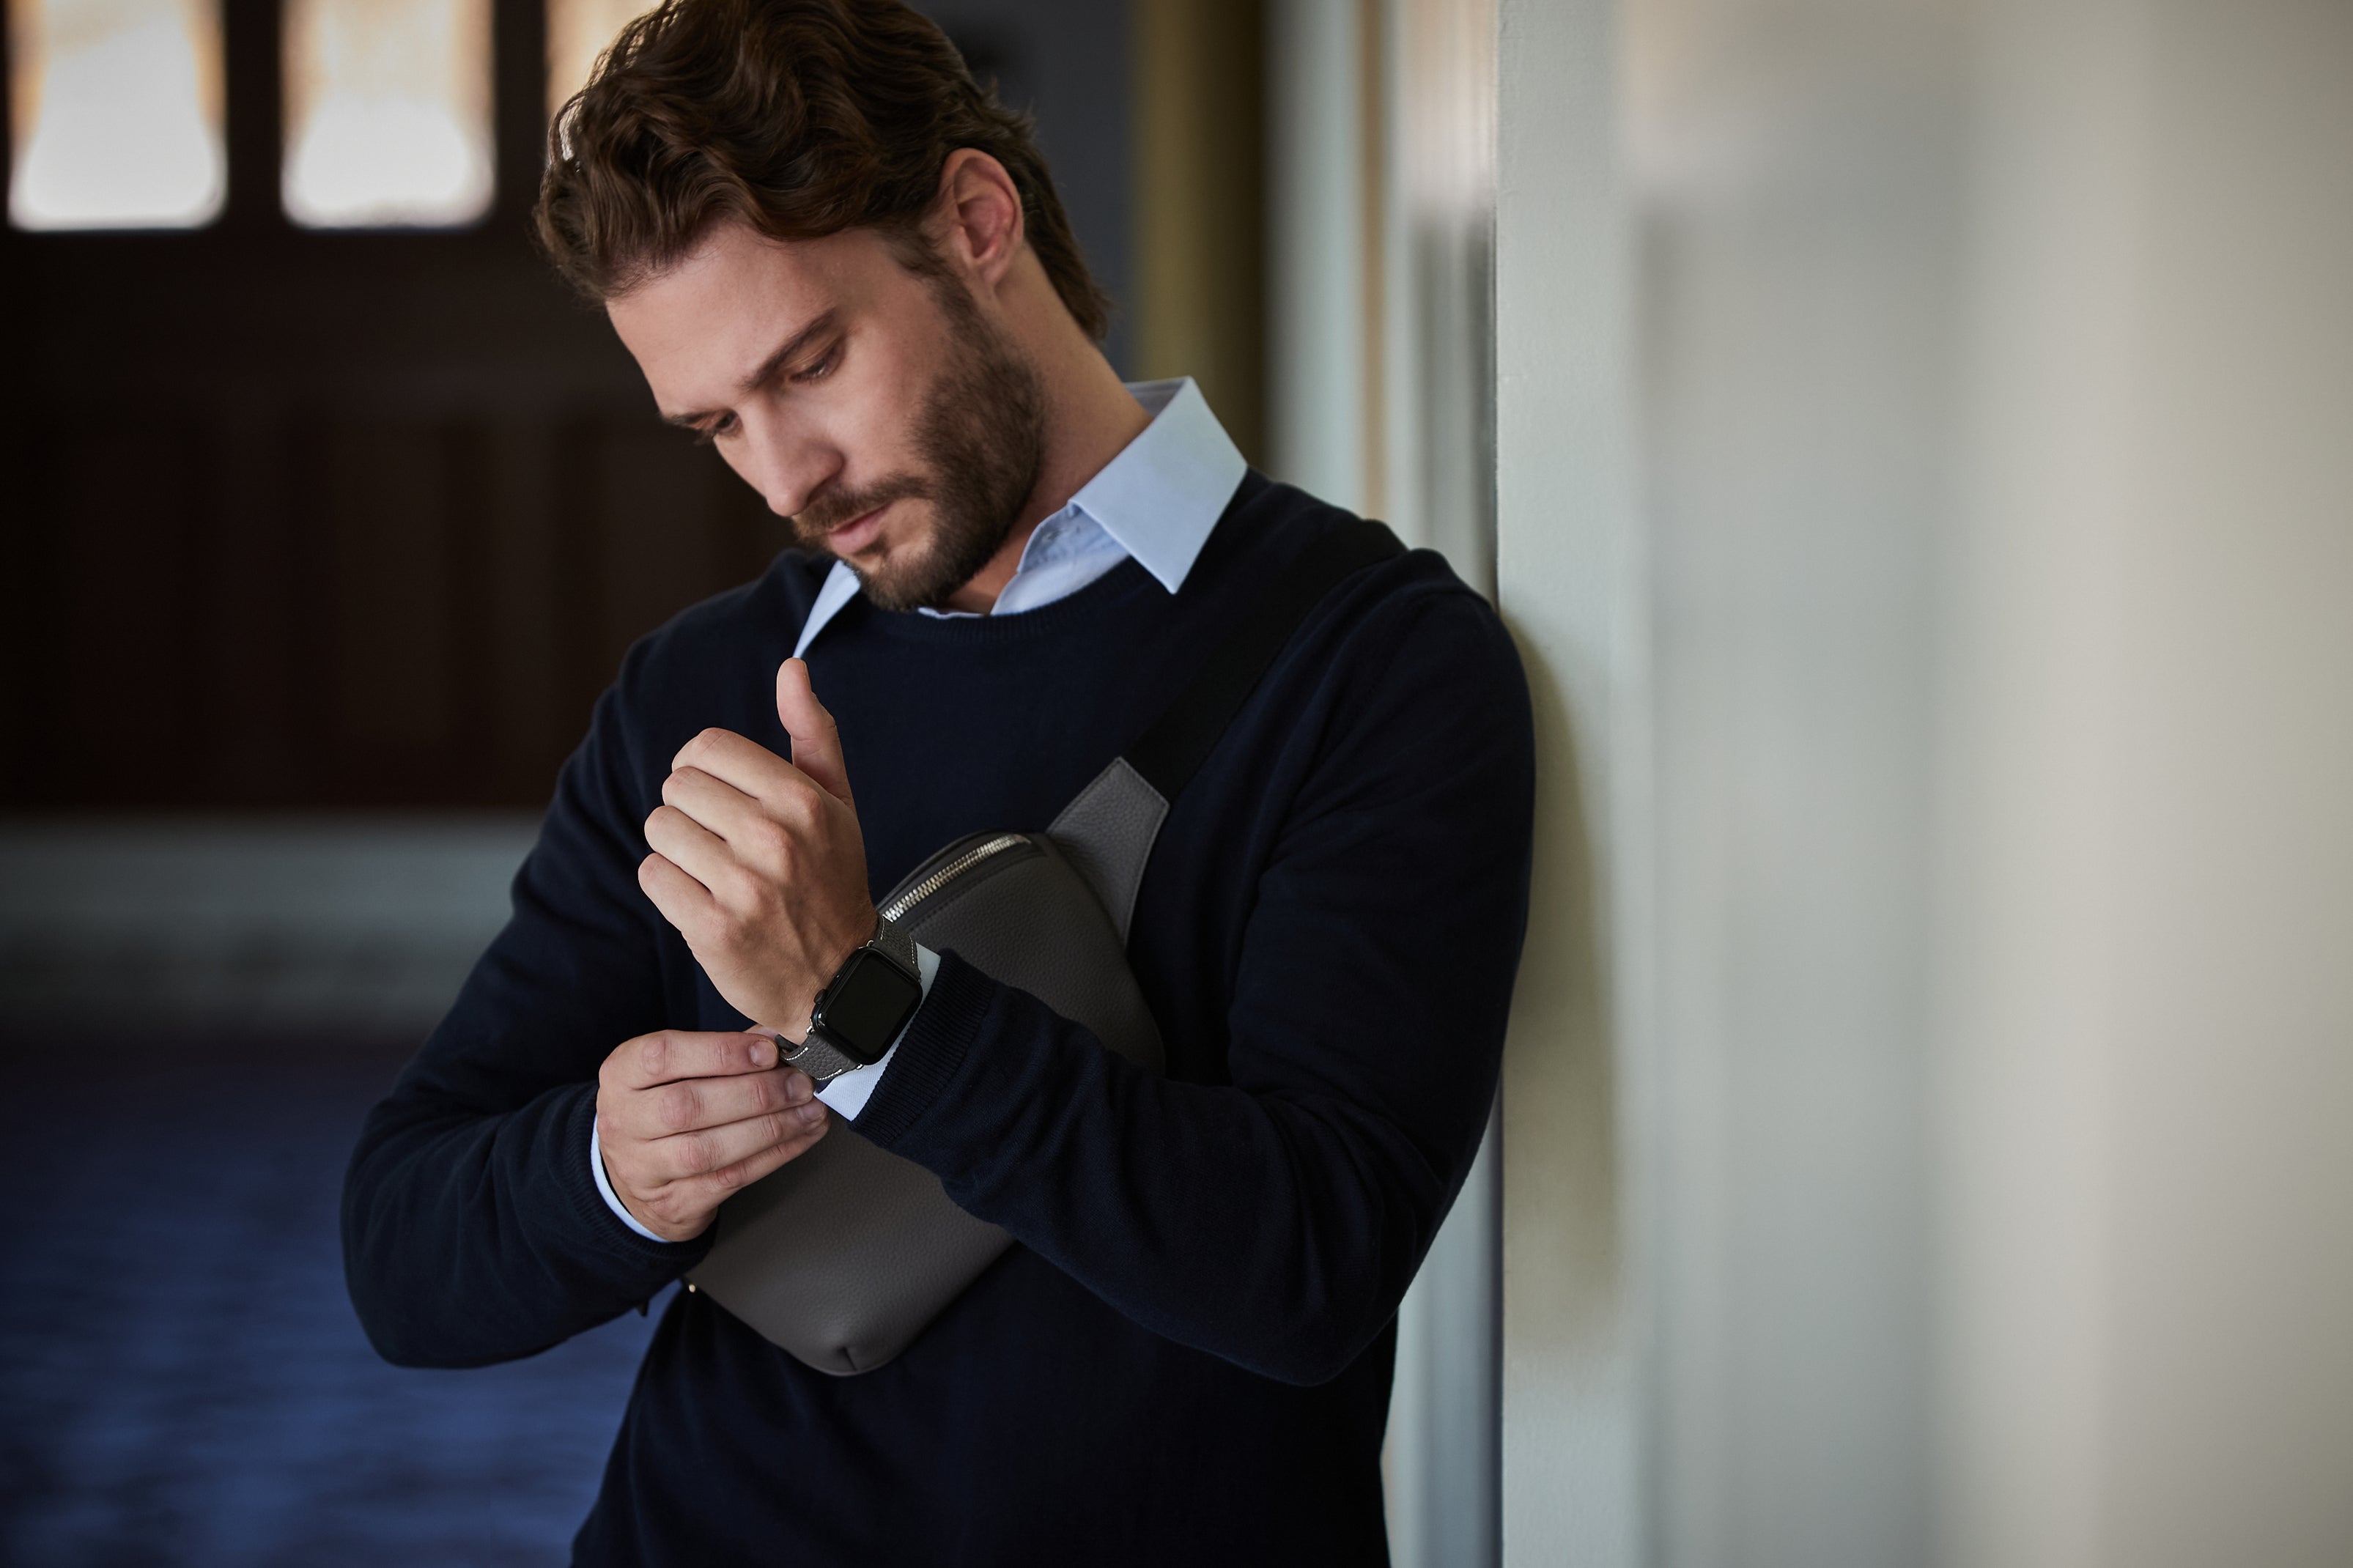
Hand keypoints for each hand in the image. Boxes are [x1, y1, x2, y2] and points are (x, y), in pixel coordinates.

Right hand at [595, 1028, 828, 1240]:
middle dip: (755, 1093)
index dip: (720, 1052)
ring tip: (809, 1110)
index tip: (768, 1050)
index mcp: (621, 1075)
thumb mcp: (676, 1071)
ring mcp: (642, 1168)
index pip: (663, 1056)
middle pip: (687, 1106)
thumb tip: (778, 1035)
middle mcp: (623, 1122)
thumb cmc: (663, 1108)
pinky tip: (801, 1136)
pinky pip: (730, 1179)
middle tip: (799, 1083)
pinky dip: (774, 1155)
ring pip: (708, 1149)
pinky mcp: (672, 1202)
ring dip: (771, 1128)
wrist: (635, 1178)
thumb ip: (722, 1050)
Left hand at [639, 659, 875, 1036]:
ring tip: (712, 872)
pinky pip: (653, 877)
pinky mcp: (713, 928)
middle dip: (689, 812)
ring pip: (659, 831)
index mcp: (802, 799)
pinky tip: (703, 901)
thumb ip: (813, 733)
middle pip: (676, 787)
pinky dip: (669, 888)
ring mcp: (743, 885)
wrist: (839, 979)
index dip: (700, 769)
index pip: (705, 748)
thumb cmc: (832, 881)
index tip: (719, 798)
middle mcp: (774, 838)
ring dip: (675, 851)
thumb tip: (791, 668)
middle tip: (720, 843)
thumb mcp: (837, 803)